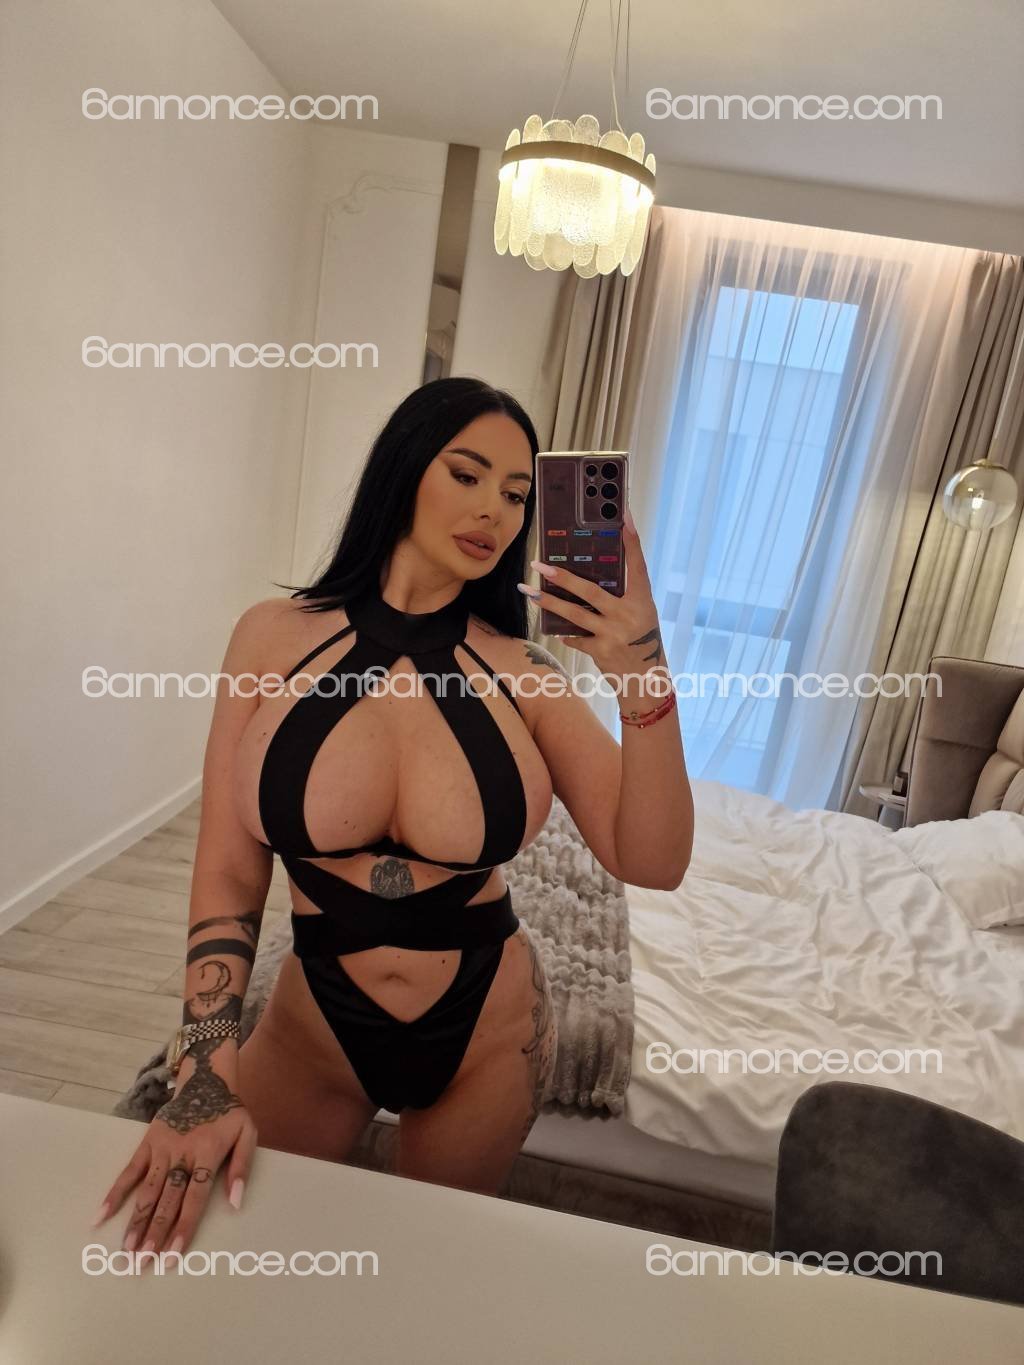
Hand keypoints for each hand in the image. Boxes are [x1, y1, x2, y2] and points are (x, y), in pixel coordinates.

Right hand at [92, 1082, 256, 1265]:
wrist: (206, 1082)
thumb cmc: (229, 1114)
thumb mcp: (248, 1133)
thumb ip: (242, 1167)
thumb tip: (237, 1202)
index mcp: (208, 1155)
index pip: (194, 1198)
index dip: (183, 1227)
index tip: (172, 1255)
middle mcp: (182, 1155)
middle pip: (167, 1200)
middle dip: (155, 1233)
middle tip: (143, 1263)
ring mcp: (162, 1149)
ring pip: (147, 1190)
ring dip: (136, 1221)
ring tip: (126, 1250)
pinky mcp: (147, 1143)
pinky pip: (129, 1171)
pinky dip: (115, 1193)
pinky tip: (102, 1215)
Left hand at [522, 504, 666, 679]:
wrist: (646, 680)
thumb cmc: (641, 640)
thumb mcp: (641, 614)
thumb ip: (622, 596)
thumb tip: (589, 575)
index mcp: (643, 600)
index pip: (637, 565)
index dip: (631, 540)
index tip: (623, 517)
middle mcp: (628, 614)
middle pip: (590, 591)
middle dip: (562, 577)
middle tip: (539, 566)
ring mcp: (613, 634)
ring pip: (574, 614)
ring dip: (549, 603)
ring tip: (529, 592)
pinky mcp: (601, 652)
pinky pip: (575, 637)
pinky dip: (566, 633)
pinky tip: (555, 629)